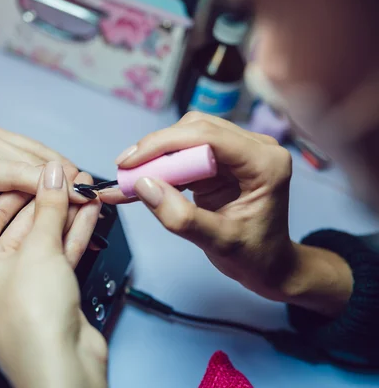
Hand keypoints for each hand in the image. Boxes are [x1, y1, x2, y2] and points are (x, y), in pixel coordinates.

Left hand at [0, 94, 90, 244]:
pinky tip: (69, 172)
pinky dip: (53, 158)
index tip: (77, 199)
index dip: (48, 187)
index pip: (13, 176)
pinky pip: (31, 144)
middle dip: (67, 182)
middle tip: (95, 202)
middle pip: (34, 164)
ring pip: (38, 152)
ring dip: (66, 170)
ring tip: (90, 189)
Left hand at [0, 162, 106, 387]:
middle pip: (23, 222)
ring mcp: (20, 281)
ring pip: (45, 237)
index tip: (48, 168)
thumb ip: (47, 207)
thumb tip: (53, 174)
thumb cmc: (28, 319)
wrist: (58, 365)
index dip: (25, 184)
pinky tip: (89, 213)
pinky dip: (74, 234)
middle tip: (73, 178)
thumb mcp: (37, 249)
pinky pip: (59, 253)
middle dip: (51, 199)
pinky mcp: (46, 291)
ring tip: (87, 190)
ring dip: (67, 214)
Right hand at [101, 112, 352, 315]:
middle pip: (194, 130)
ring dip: (154, 157)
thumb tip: (144, 186)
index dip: (164, 144)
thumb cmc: (255, 255)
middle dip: (155, 150)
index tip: (130, 162)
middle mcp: (254, 148)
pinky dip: (159, 167)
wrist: (269, 264)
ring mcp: (237, 152)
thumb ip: (181, 217)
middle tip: (125, 172)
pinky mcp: (220, 160)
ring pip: (185, 137)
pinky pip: (183, 154)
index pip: (207, 136)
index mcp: (264, 163)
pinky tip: (138, 183)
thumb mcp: (218, 242)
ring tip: (128, 180)